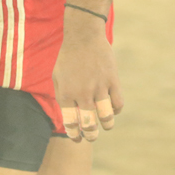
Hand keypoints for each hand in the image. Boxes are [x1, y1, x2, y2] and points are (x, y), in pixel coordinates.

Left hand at [53, 14, 122, 142]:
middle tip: (92, 136)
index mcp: (66, 94)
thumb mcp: (57, 77)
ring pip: (106, 118)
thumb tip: (70, 115)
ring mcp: (99, 87)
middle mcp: (82, 94)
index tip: (78, 138)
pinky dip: (116, 110)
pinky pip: (118, 103)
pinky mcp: (112, 80)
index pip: (71, 124)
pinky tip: (112, 108)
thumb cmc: (68, 57)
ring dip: (106, 126)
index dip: (75, 135)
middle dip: (91, 135)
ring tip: (105, 126)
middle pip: (89, 125)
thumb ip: (62, 97)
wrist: (83, 36)